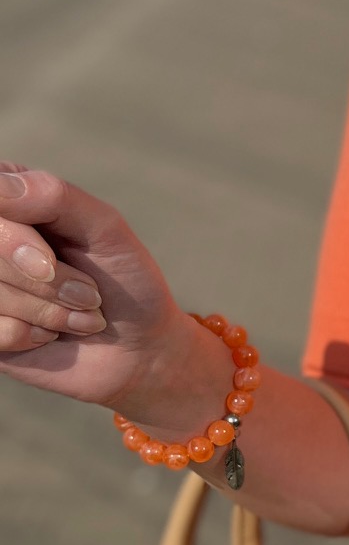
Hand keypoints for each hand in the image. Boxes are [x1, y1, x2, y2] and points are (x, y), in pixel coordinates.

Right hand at [0, 164, 203, 416]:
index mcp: (10, 202)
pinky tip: (49, 334)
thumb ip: (53, 196)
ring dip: (48, 312)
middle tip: (88, 293)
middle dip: (46, 282)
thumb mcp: (104, 227)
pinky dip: (29, 336)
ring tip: (77, 312)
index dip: (13, 240)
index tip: (49, 263)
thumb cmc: (124, 280)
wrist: (139, 348)